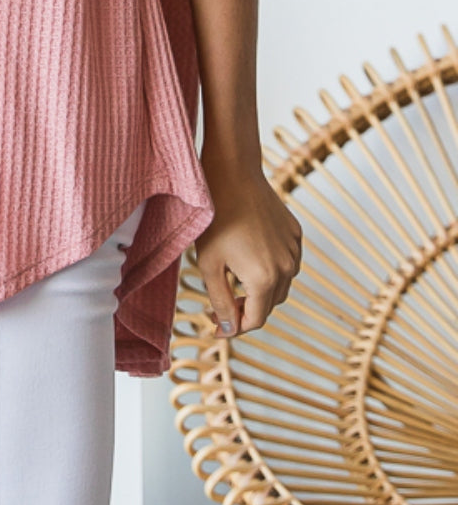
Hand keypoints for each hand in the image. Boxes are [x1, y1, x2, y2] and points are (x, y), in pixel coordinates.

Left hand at [194, 163, 302, 339]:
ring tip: (235, 280)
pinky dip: (272, 269)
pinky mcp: (296, 234)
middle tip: (221, 304)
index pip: (254, 320)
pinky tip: (251, 257)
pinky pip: (287, 263)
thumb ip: (221, 302)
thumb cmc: (216, 218)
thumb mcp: (209, 264)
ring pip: (281, 286)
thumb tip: (228, 330)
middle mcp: (287, 268)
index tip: (216, 325)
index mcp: (265, 279)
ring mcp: (294, 250)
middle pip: (269, 305)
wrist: (234, 174)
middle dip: (246, 310)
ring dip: (261, 291)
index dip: (234, 328)